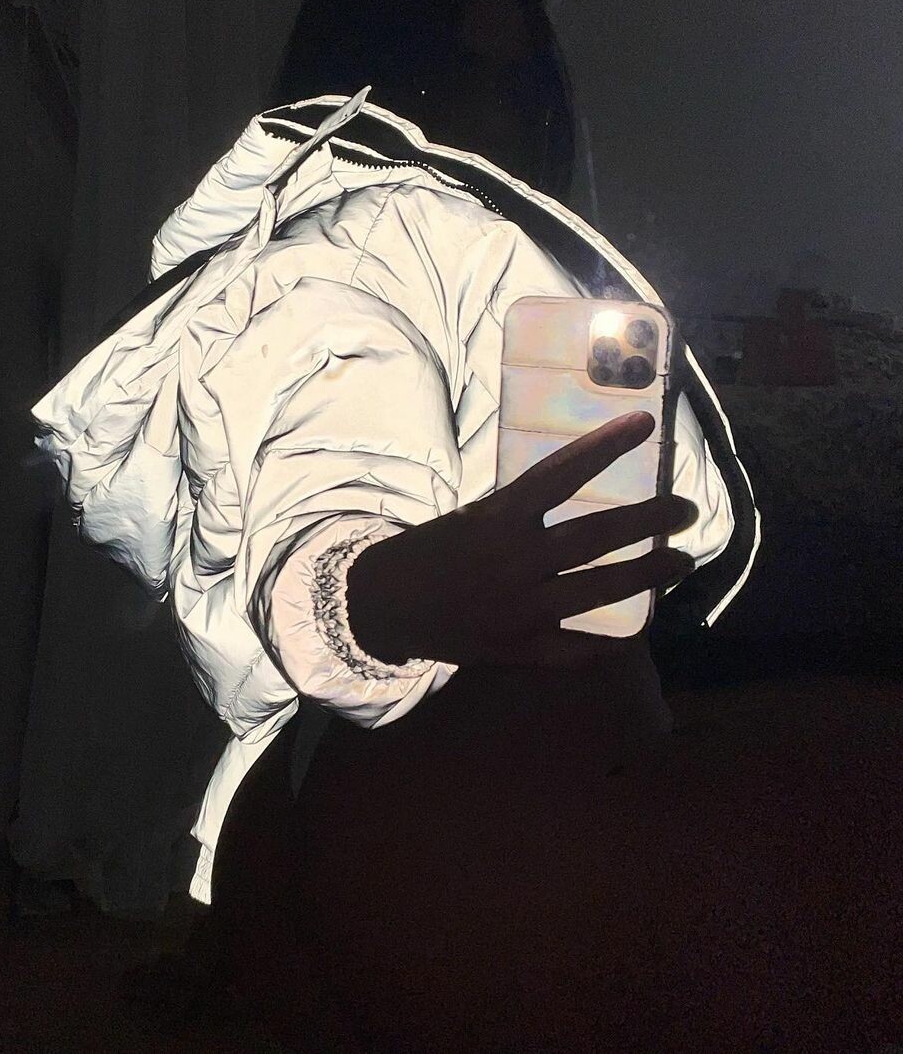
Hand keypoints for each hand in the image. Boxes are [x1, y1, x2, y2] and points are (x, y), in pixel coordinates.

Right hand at [346, 410, 696, 669]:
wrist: (385, 607)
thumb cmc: (428, 552)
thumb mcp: (470, 517)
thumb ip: (519, 512)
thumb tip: (570, 491)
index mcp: (499, 519)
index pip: (562, 473)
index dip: (605, 446)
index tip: (643, 423)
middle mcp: (517, 560)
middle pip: (598, 535)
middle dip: (649, 520)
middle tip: (686, 508)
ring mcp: (522, 608)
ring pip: (600, 589)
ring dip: (647, 573)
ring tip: (682, 560)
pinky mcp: (520, 648)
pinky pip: (575, 648)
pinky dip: (607, 641)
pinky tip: (636, 631)